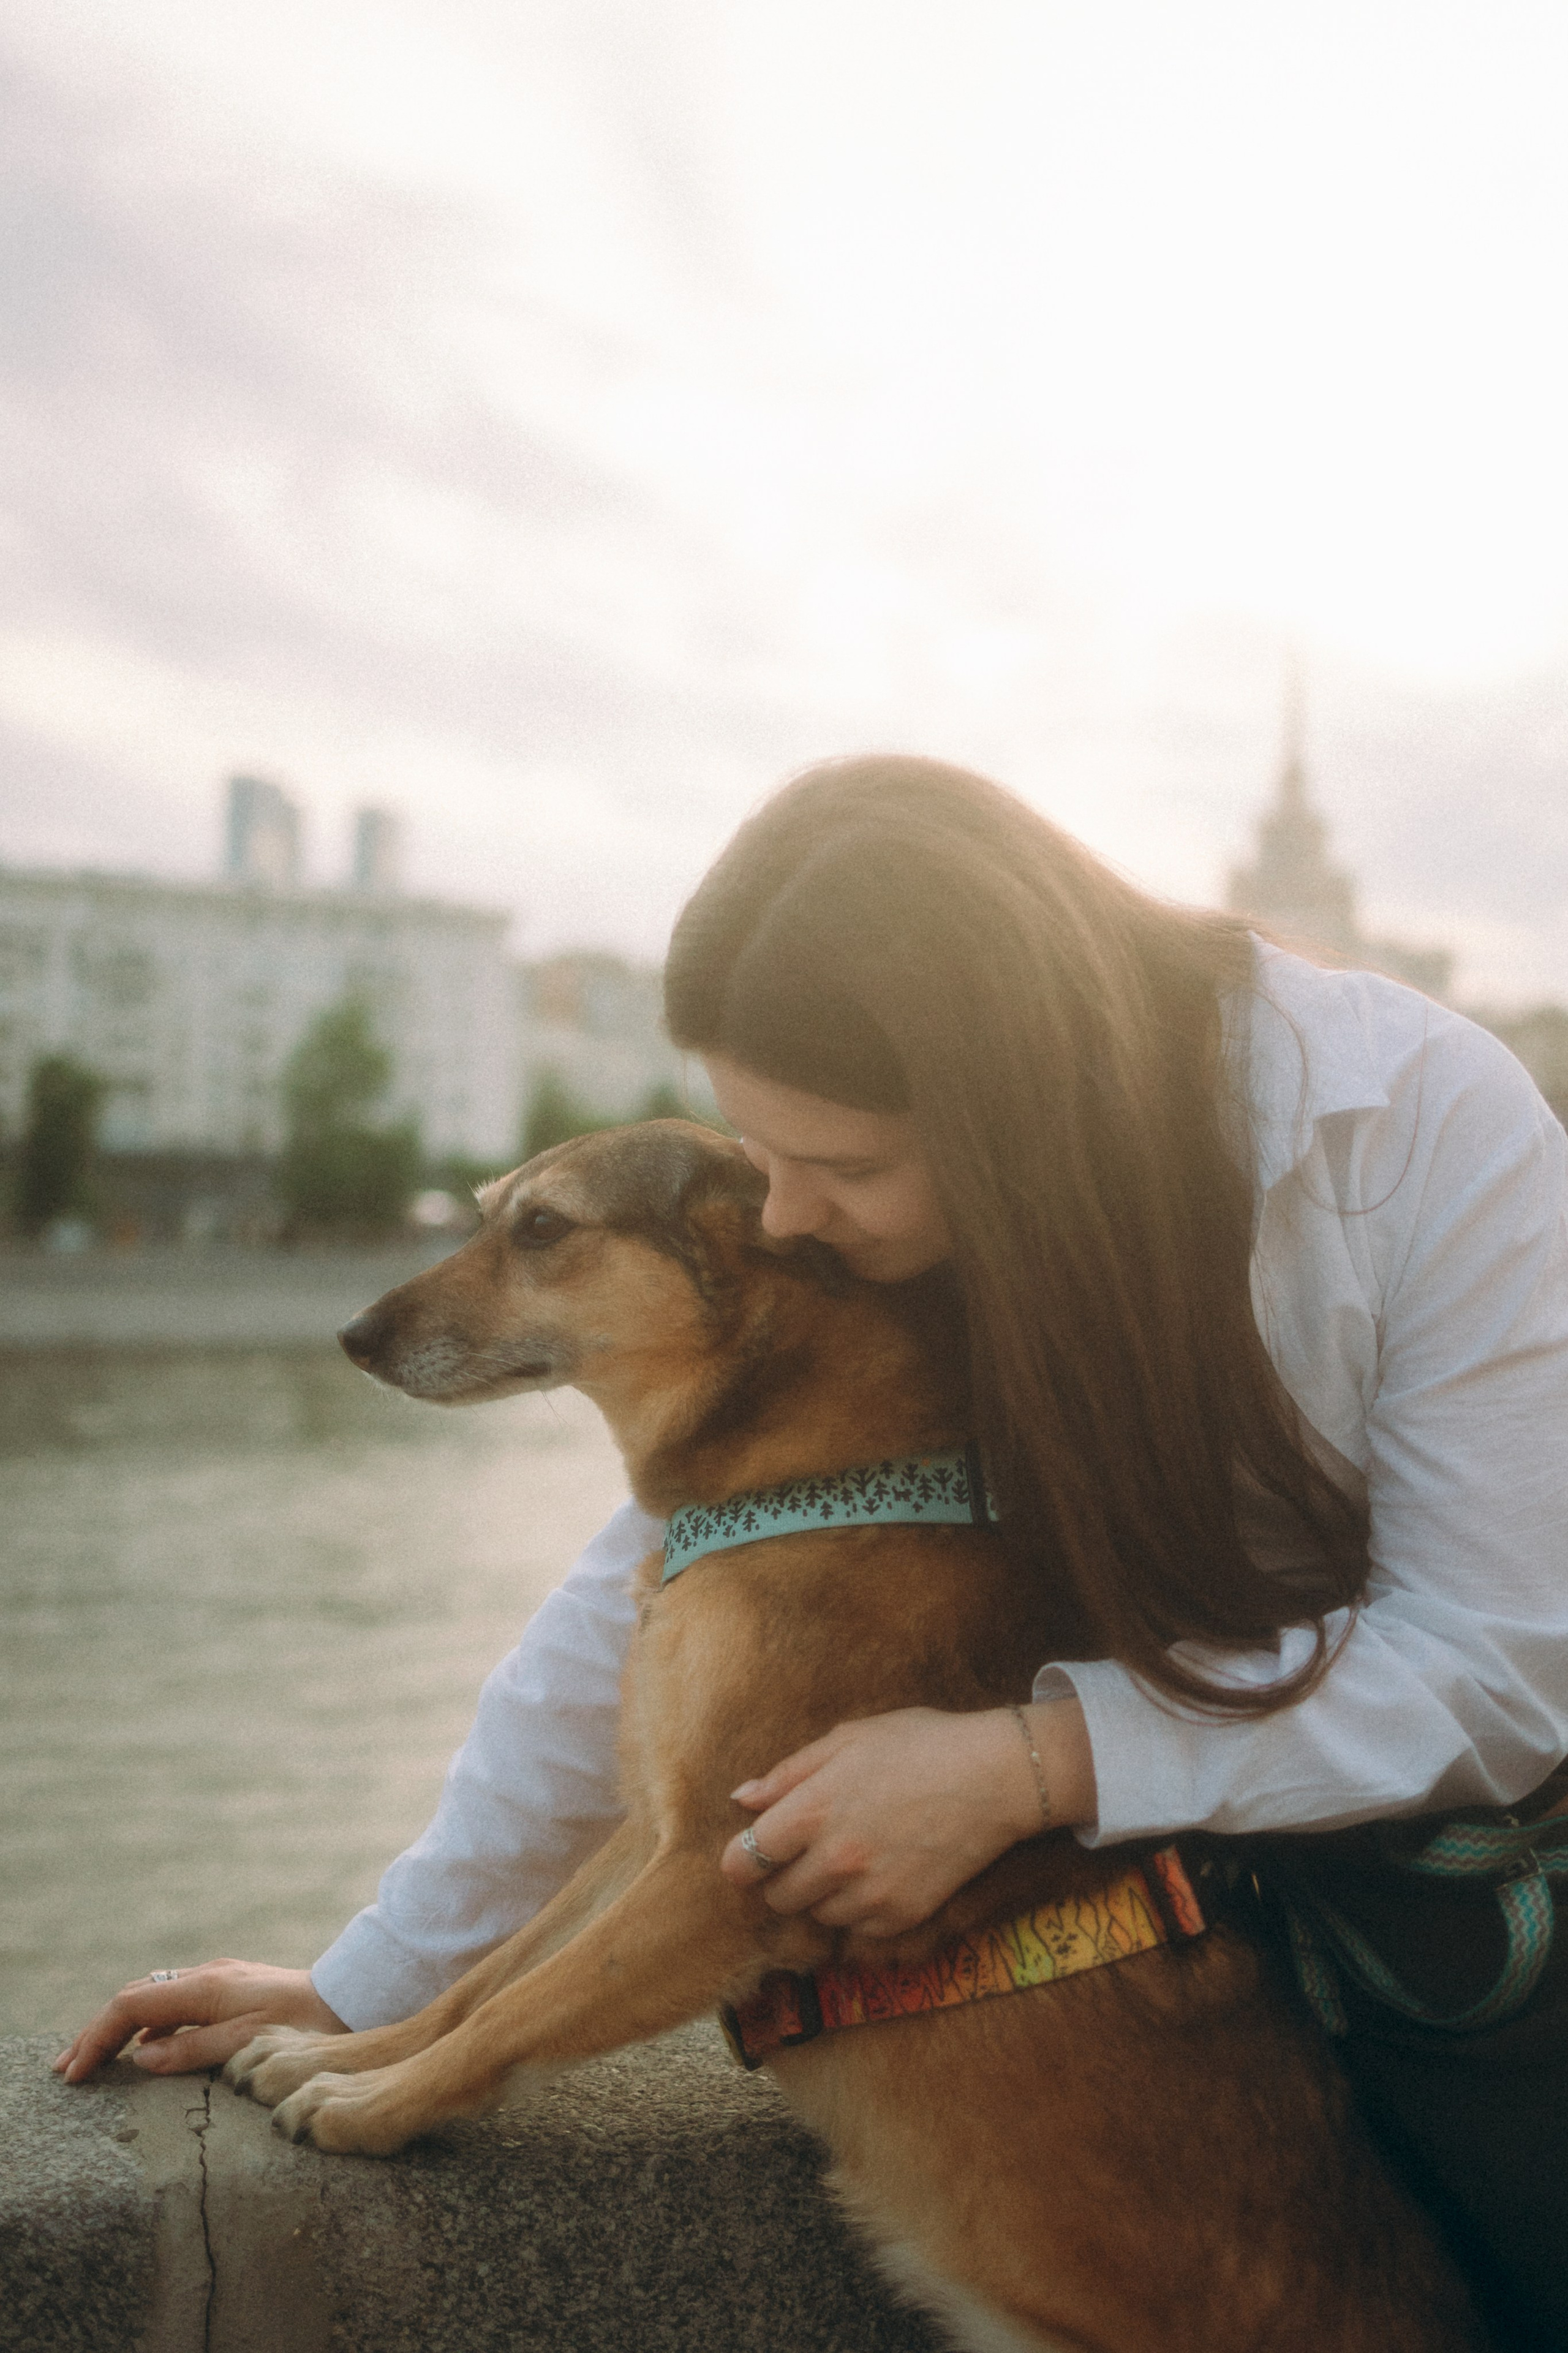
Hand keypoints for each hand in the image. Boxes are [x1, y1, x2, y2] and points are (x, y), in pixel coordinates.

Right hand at [53, 1960, 346, 2083]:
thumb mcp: (249, 2047)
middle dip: (97, 2032)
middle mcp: (208, 1976)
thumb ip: (193, 2051)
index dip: (97, 2038)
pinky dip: (147, 2026)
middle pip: (135, 1999)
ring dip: (119, 2029)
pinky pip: (175, 2005)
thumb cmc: (307, 2027)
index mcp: (207, 1987)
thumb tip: (140, 2060)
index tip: (75, 2073)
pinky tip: (142, 2052)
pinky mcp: (232, 1989)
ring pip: (153, 2000)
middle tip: (66, 2069)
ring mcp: (220, 1980)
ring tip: (92, 2060)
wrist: (353, 1997)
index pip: (132, 2006)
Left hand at [719, 1700, 1093, 1939]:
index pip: (744, 1862)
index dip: (742, 1858)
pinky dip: (859, 1911)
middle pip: (777, 1897)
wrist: (995, 1777)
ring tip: (852, 1856)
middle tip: (808, 1849)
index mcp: (812, 1811)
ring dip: (822, 1894)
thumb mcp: (848, 1739)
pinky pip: (857, 1931)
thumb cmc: (920, 1745)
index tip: (754, 1850)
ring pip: (817, 1916)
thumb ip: (789, 1773)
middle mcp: (835, 1861)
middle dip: (782, 1876)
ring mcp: (870, 1894)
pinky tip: (879, 1875)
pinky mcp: (902, 1916)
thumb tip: (743, 1800)